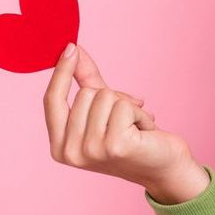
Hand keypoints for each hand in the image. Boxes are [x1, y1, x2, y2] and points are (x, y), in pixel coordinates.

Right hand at [43, 43, 198, 193]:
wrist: (163, 168)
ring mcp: (92, 150)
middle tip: (126, 121)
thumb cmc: (133, 138)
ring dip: (128, 107)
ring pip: (106, 97)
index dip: (60, 72)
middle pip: (86, 93)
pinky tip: (145, 132)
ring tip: (136, 128)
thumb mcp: (103, 110)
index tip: (71, 47)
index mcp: (59, 147)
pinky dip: (140, 114)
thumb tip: (73, 49)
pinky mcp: (115, 146)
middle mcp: (71, 152)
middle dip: (112, 99)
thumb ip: (85, 81)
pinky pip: (124, 106)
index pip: (51, 101)